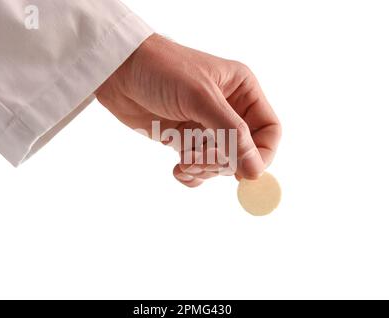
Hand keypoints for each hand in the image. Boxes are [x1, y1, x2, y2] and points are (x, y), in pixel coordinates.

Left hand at [96, 34, 280, 186]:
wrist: (118, 72)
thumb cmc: (162, 71)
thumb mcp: (201, 99)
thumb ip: (231, 134)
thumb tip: (256, 171)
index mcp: (242, 90)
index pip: (269, 130)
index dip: (261, 154)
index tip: (243, 172)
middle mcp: (229, 109)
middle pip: (244, 152)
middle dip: (222, 162)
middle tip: (198, 159)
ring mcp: (207, 126)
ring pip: (221, 163)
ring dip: (204, 168)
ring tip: (183, 160)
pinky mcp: (186, 139)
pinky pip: (199, 168)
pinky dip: (191, 175)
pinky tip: (177, 169)